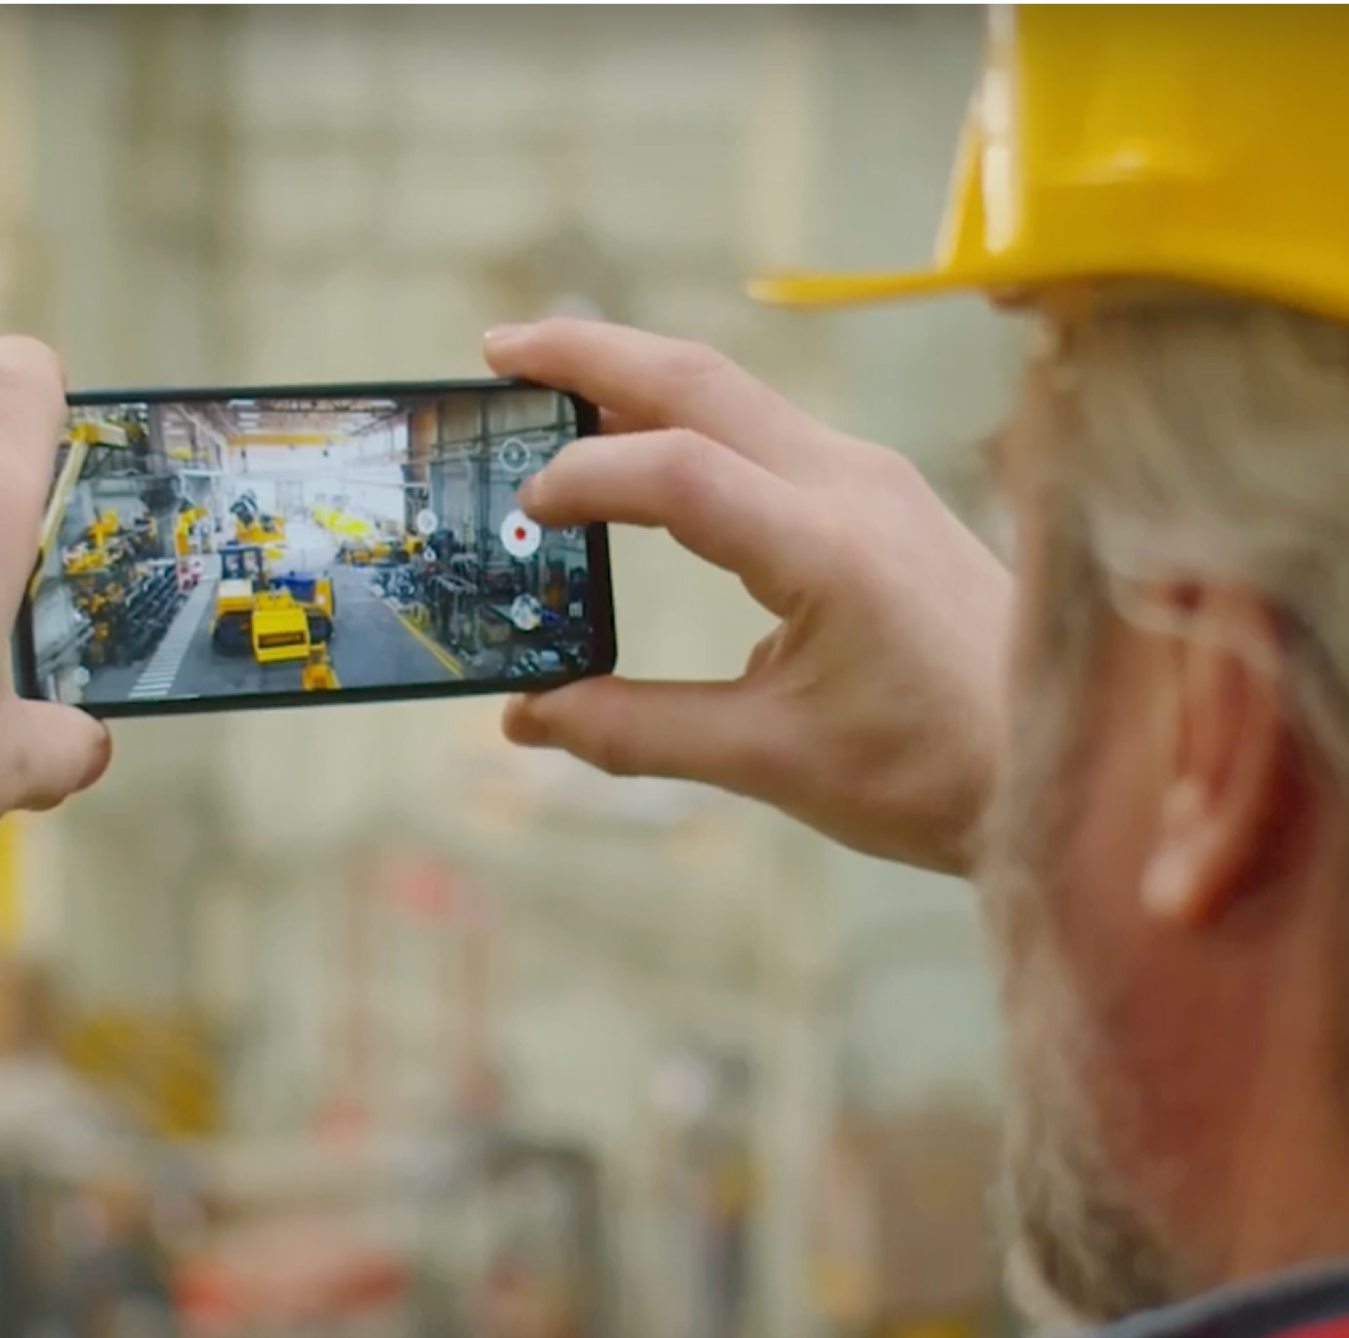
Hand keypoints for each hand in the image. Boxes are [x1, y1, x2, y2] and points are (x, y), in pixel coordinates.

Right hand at [484, 320, 1011, 876]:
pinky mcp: (879, 495)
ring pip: (736, 392)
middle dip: (591, 355)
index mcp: (828, 551)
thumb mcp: (771, 762)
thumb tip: (527, 720)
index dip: (584, 477)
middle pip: (701, 380)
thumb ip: (639, 732)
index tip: (520, 509)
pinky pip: (768, 429)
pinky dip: (690, 420)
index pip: (678, 472)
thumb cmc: (929, 773)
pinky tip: (647, 443)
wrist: (1055, 763)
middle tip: (497, 351)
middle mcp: (852, 486)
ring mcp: (871, 479)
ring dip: (639, 376)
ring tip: (550, 381)